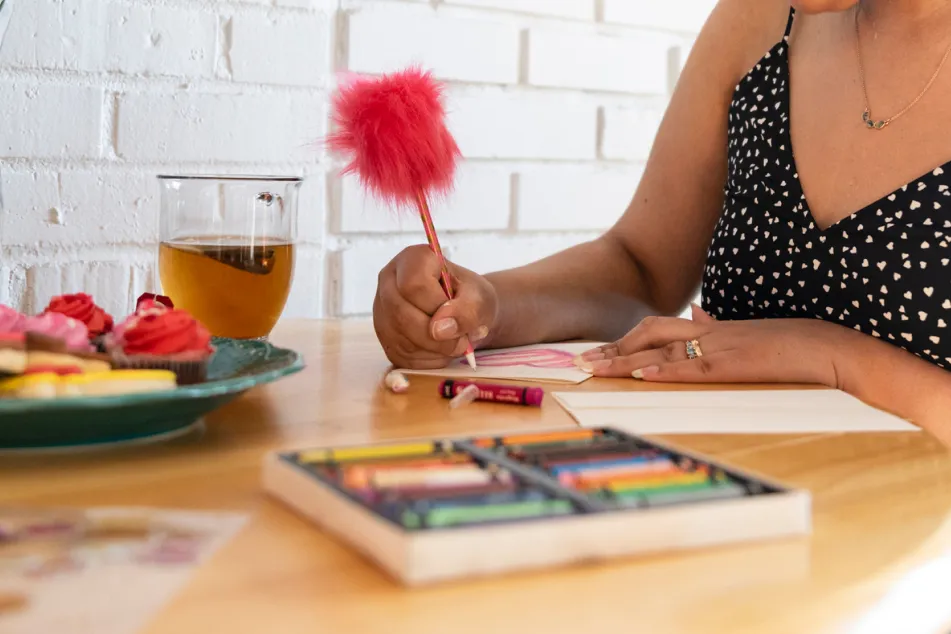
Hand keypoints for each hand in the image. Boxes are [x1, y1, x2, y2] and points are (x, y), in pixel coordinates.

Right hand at [373, 245, 497, 368]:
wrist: (466, 314)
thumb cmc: (471, 298)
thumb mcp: (481, 299)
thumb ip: (467, 310)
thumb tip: (440, 329)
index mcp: (411, 260)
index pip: (413, 284)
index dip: (437, 305)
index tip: (457, 313)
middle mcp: (389, 283)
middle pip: (402, 314)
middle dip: (438, 336)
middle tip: (462, 340)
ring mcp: (382, 312)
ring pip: (401, 339)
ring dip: (435, 349)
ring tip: (454, 342)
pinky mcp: (385, 339)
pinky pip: (402, 356)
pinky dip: (428, 359)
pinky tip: (441, 349)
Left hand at [576, 304, 846, 385]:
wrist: (829, 347)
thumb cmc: (792, 345)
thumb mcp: (747, 334)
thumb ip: (718, 327)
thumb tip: (697, 316)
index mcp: (711, 328)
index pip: (657, 329)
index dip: (625, 340)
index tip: (598, 352)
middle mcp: (709, 332)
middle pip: (649, 334)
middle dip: (613, 349)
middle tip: (582, 362)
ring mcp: (721, 347)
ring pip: (661, 350)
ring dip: (625, 361)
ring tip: (595, 369)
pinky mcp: (735, 364)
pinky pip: (692, 366)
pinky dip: (664, 371)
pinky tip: (642, 375)